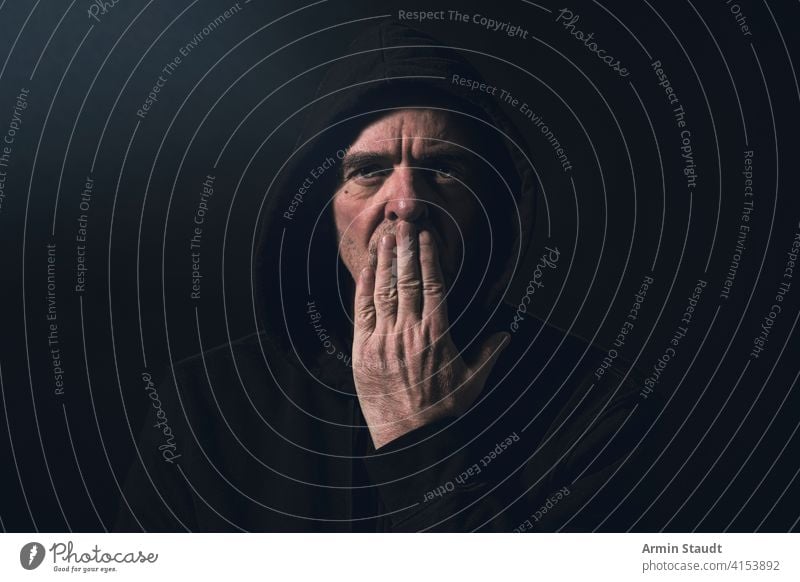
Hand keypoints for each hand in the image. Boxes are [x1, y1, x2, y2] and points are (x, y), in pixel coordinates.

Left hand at [352, 221, 509, 448]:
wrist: (411, 438)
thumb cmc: (443, 412)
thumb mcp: (472, 383)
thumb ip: (487, 355)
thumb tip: (504, 336)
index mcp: (437, 335)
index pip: (434, 285)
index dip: (429, 257)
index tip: (426, 237)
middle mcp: (410, 331)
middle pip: (408, 280)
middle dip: (405, 248)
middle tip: (404, 222)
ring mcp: (384, 340)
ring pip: (384, 291)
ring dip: (384, 262)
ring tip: (386, 237)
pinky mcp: (364, 351)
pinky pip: (362, 313)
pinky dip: (364, 289)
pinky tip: (366, 270)